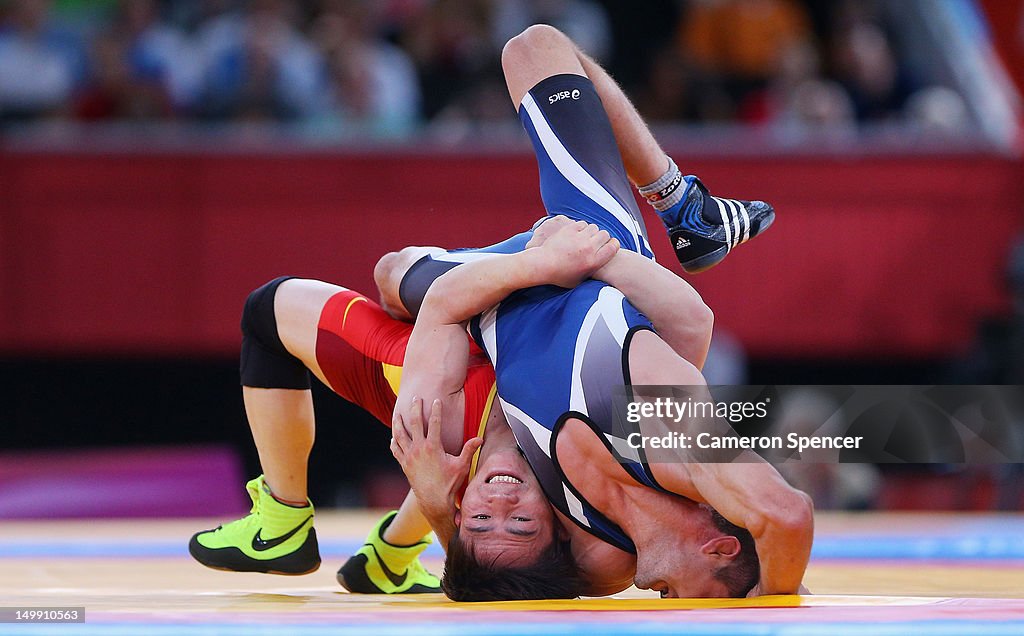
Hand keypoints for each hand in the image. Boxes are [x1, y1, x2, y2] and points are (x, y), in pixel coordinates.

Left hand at [391, 397, 482, 516]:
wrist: (435, 501)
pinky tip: (394, 437)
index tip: (436, 400)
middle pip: (414, 423)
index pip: (434, 422)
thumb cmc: (450, 483)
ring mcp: (409, 457)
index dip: (436, 410)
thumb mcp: (462, 465)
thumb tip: (480, 438)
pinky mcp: (404, 465)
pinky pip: (396, 450)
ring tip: (397, 413)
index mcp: (433, 447)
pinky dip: (394, 441)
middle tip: (415, 398)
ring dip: (398, 422)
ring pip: (400, 435)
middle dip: (414, 409)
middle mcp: (418, 449)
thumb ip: (469, 450)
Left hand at [527, 218, 619, 287]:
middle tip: (597, 240)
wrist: (543, 265)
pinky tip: (577, 233)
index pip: (613, 247)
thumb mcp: (579, 280)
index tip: (611, 244)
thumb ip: (592, 271)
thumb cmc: (560, 276)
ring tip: (586, 236)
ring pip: (594, 227)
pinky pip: (582, 224)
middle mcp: (589, 248)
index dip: (614, 244)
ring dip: (591, 231)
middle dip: (602, 237)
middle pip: (605, 235)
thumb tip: (602, 270)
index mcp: (593, 262)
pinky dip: (581, 227)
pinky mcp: (570, 230)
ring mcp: (579, 238)